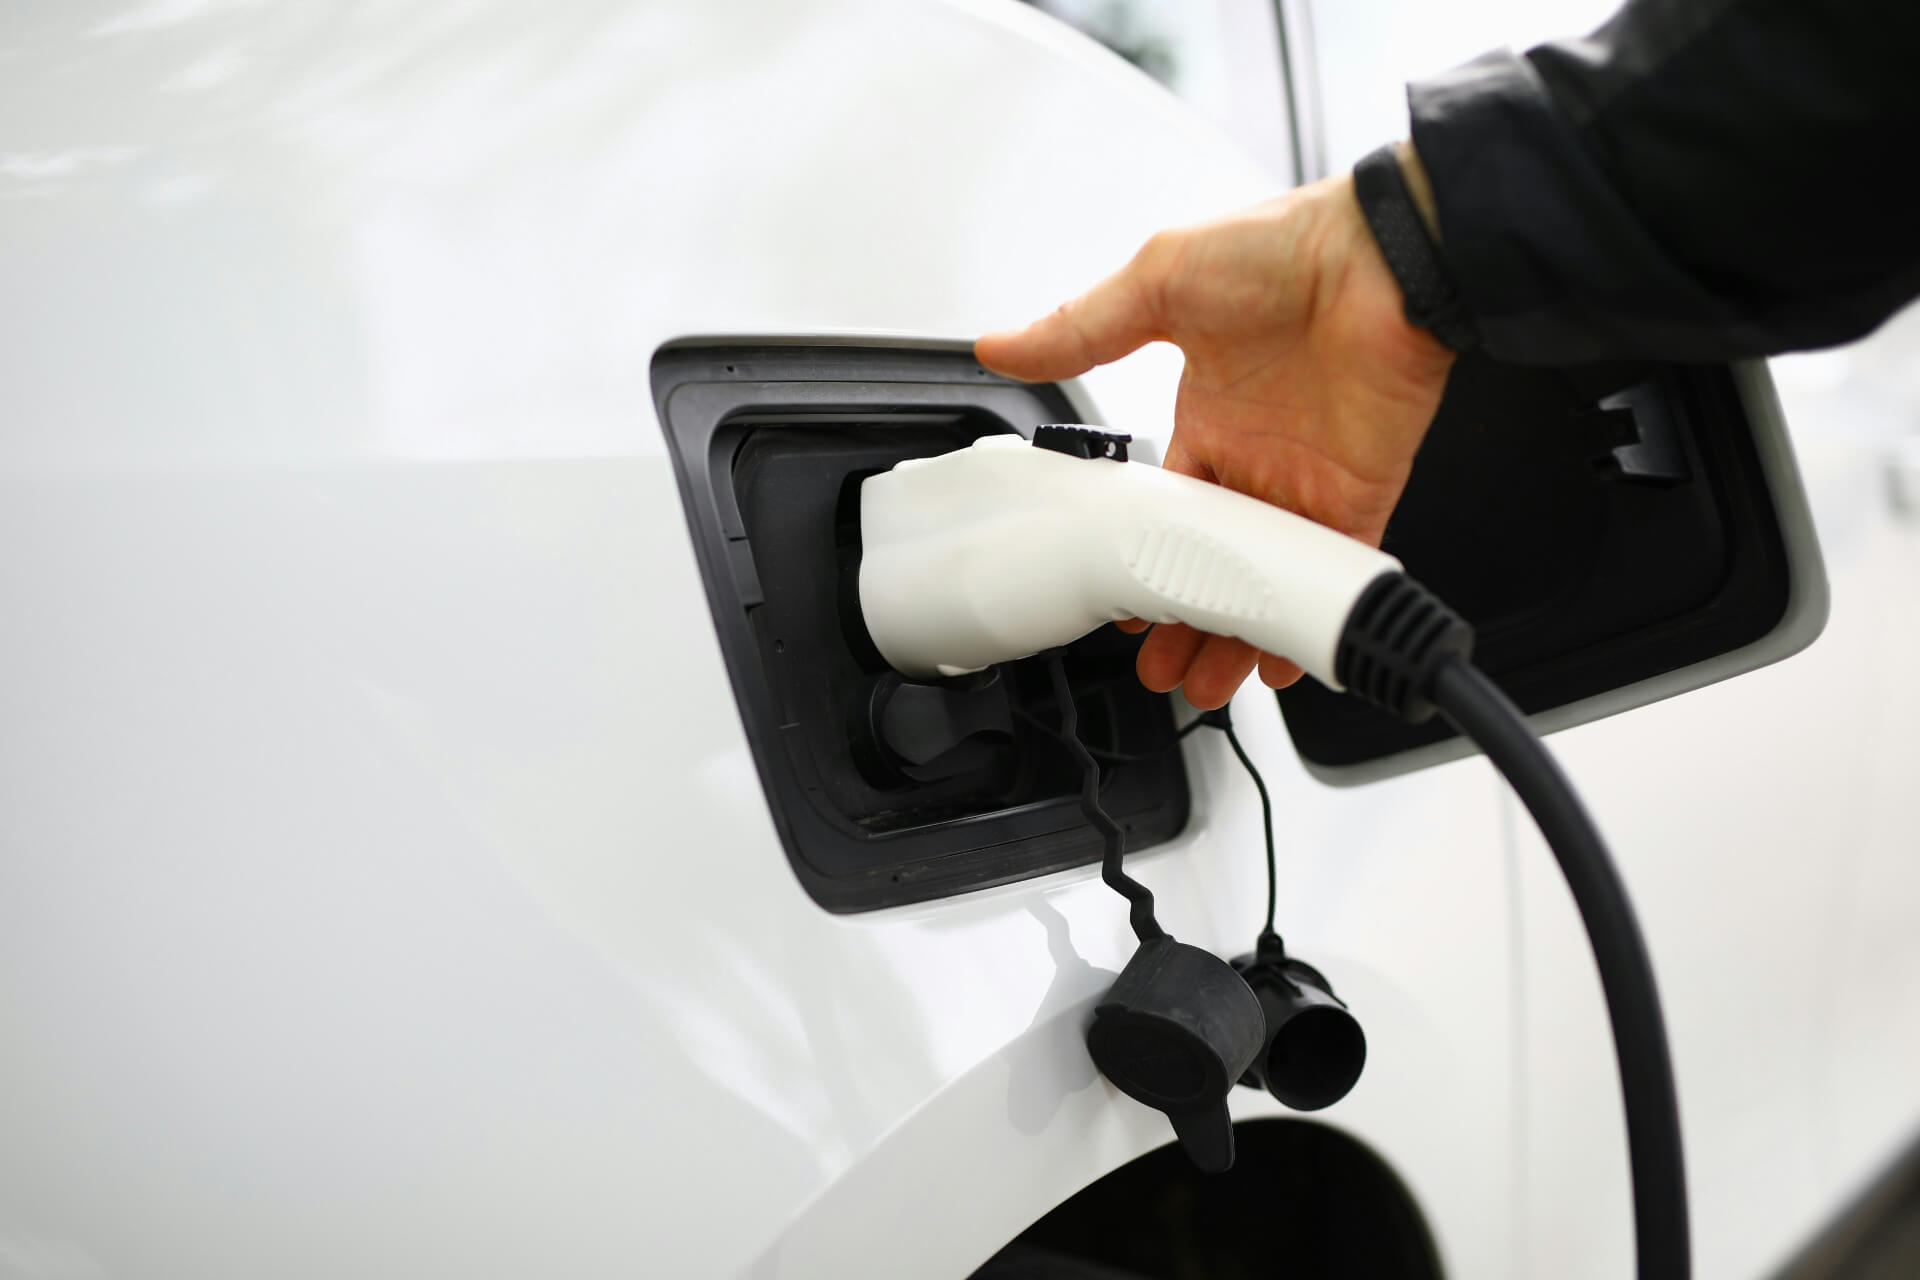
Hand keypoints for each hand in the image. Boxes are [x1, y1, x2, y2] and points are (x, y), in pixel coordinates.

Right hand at [976, 165, 1455, 707]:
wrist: (1386, 252)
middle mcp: (1255, 456)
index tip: (1125, 604)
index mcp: (1207, 414)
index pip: (1166, 511)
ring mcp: (1305, 480)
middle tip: (1161, 667)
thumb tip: (1002, 345)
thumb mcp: (1157, 282)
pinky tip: (1279, 659)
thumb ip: (1080, 329)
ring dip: (1236, 635)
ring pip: (1264, 582)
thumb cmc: (1285, 248)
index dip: (1145, 561)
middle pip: (1212, 562)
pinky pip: (1328, 574)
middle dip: (1185, 620)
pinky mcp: (1356, 495)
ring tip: (1208, 683)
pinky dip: (1305, 620)